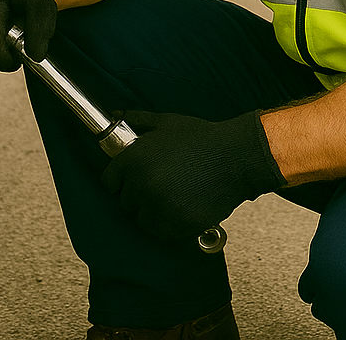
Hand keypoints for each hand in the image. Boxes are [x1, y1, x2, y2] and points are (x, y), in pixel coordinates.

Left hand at [101, 110, 285, 244]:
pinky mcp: (176, 224)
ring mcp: (158, 207)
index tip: (134, 180)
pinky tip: (183, 207)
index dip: (121, 180)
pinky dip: (169, 225)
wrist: (236, 156)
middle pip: (126, 203)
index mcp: (134, 159)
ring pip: (142, 220)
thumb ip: (137, 119)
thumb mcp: (167, 122)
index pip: (109, 181)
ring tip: (174, 197)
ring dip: (154, 213)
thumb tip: (116, 114)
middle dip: (140, 196)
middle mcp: (141, 185)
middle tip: (162, 185)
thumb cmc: (202, 138)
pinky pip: (161, 233)